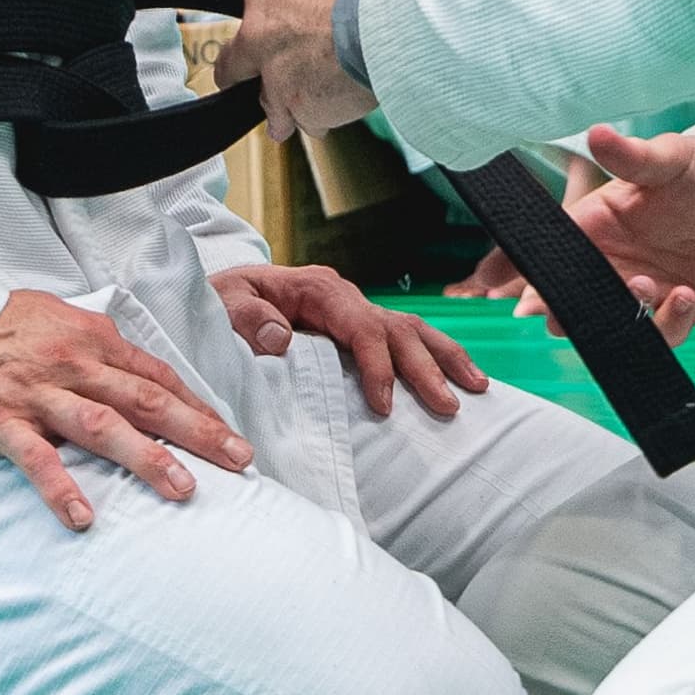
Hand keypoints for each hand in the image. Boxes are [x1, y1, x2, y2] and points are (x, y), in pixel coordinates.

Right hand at [0, 289, 250, 531]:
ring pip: (103, 427)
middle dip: (199, 433)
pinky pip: (35, 460)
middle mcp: (73, 365)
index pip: (158, 377)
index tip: (231, 435)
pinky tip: (84, 519)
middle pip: (147, 401)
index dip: (199, 407)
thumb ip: (97, 349)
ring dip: (146, 458)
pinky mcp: (0, 422)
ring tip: (183, 490)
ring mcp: (37, 394)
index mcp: (93, 339)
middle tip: (239, 461)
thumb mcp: (57, 321)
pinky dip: (61, 488)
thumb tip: (137, 374)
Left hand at [214, 262, 488, 418]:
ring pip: (411, 329)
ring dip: (444, 358)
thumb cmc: (220, 301)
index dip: (377, 366)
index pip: (361, 326)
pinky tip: (457, 377)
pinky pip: (401, 338)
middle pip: (397, 328)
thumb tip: (283, 338)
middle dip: (426, 367)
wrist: (217, 294)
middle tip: (448, 405)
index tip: (383, 406)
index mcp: (317, 288)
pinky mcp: (355, 328)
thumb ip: (247, 318)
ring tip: (477, 388)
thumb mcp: (223, 303)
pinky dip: (432, 356)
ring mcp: (353, 311)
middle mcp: (344, 297)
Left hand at [231, 0, 377, 137]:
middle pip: (234, 70)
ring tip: (325, 97)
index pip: (241, 24)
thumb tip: (324, 0)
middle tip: (270, 86)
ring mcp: (277, 79)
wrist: (391, 22)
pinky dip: (327, 116)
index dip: (254, 44)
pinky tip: (345, 100)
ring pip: (274, 108)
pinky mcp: (300, 110)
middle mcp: (261, 39)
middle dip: (253, 80)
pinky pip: (310, 123)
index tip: (262, 51)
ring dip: (295, 109)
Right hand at [511, 124, 694, 346]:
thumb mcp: (668, 159)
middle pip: (569, 298)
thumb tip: (598, 133)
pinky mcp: (676, 311)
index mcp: (593, 226)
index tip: (488, 279)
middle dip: (561, 311)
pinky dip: (669, 324)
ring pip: (611, 323)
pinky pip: (661, 335)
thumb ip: (633, 156)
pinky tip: (685, 295)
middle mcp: (610, 263)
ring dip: (621, 316)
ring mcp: (641, 290)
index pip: (545, 248)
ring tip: (647, 287)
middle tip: (563, 314)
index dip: (512, 265)